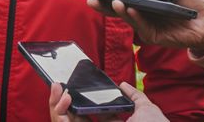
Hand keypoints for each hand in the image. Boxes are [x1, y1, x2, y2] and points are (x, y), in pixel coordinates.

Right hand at [49, 81, 167, 121]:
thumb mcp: (146, 109)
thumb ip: (133, 97)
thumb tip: (122, 84)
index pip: (88, 117)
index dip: (76, 103)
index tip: (70, 89)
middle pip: (73, 120)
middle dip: (60, 103)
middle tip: (58, 86)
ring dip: (57, 106)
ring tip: (58, 89)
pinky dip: (60, 113)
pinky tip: (63, 99)